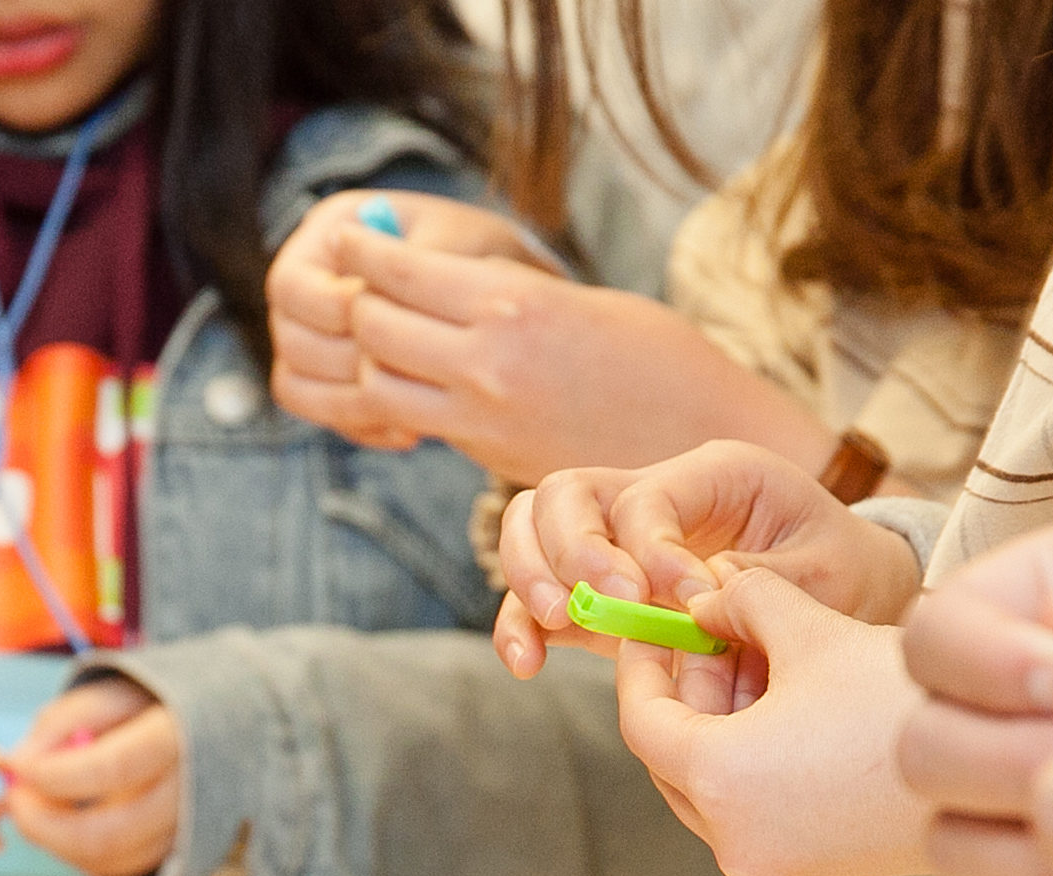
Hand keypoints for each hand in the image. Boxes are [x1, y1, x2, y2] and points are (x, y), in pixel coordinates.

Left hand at [5, 676, 181, 875]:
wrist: (208, 731)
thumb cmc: (150, 708)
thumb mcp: (112, 692)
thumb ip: (63, 720)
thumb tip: (19, 763)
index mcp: (178, 740)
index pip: (114, 768)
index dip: (56, 775)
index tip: (18, 767)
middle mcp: (189, 795)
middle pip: (109, 833)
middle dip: (44, 823)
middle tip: (13, 798)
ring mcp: (183, 833)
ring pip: (108, 860)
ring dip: (56, 841)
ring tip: (36, 805)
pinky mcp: (169, 855)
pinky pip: (115, 870)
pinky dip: (77, 853)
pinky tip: (63, 822)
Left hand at [268, 192, 831, 483]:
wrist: (702, 439)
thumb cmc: (653, 357)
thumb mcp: (573, 301)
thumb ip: (500, 291)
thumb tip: (431, 277)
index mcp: (512, 301)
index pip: (395, 270)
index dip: (360, 254)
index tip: (349, 241)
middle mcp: (487, 361)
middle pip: (369, 323)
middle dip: (353, 303)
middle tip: (355, 290)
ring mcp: (483, 417)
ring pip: (376, 381)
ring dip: (370, 359)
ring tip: (383, 342)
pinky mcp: (488, 457)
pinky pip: (413, 423)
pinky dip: (397, 403)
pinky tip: (415, 387)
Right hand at [493, 440, 921, 677]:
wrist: (852, 593)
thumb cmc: (845, 574)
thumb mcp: (827, 574)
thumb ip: (760, 582)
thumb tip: (689, 599)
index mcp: (714, 473)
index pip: (647, 496)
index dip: (650, 550)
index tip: (684, 604)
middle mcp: (657, 495)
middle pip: (567, 493)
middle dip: (568, 550)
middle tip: (593, 608)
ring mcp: (621, 540)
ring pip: (535, 528)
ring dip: (530, 577)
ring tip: (550, 629)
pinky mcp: (604, 589)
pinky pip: (543, 592)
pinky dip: (522, 622)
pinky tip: (526, 663)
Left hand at [611, 568, 929, 875]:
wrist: (1007, 765)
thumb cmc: (902, 696)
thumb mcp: (811, 628)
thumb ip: (742, 599)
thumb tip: (706, 594)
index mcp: (720, 783)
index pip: (642, 721)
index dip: (640, 664)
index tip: (650, 624)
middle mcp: (734, 840)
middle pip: (672, 756)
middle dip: (689, 689)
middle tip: (716, 633)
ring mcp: (772, 864)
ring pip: (712, 783)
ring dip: (724, 721)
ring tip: (767, 660)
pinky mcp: (808, 871)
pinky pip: (751, 807)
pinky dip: (754, 757)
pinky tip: (795, 705)